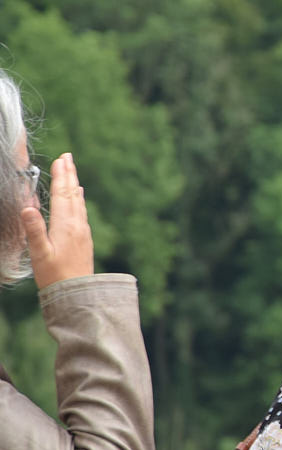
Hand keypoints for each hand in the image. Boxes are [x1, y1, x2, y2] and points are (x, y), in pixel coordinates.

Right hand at [23, 153, 92, 287]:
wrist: (77, 293)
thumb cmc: (55, 275)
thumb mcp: (39, 253)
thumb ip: (34, 229)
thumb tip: (28, 207)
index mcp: (66, 225)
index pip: (63, 194)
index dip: (61, 175)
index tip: (61, 158)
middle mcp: (78, 225)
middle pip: (73, 194)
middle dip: (69, 174)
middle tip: (68, 156)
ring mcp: (83, 232)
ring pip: (79, 202)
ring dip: (74, 184)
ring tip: (72, 171)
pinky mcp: (84, 239)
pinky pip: (81, 212)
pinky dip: (78, 200)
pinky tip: (79, 198)